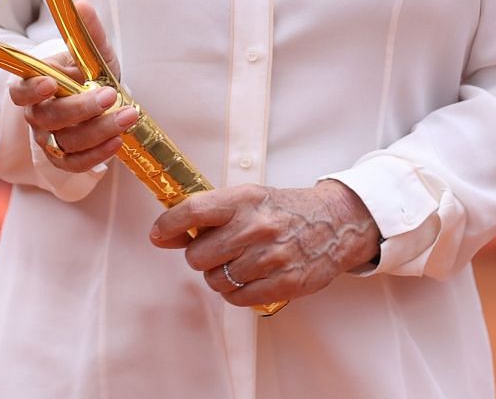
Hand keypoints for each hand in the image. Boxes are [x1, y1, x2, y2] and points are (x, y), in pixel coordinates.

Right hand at [8, 1, 135, 174]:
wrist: (100, 99)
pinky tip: (118, 140)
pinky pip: (76, 164)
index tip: (50, 83)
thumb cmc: (89, 73)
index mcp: (36, 84)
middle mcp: (37, 115)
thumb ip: (87, 31)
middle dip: (80, 108)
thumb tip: (81, 4)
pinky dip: (97, 155)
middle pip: (48, 117)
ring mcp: (49, 139)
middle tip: (110, 94)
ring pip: (66, 142)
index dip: (31, 90)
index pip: (20, 91)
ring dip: (99, 131)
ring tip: (128, 115)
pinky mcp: (64, 159)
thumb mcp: (91, 51)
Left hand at [150, 179, 380, 307]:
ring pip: (216, 281)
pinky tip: (249, 278)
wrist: (335, 223)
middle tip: (215, 251)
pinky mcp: (283, 283)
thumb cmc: (286, 210)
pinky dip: (237, 292)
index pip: (193, 211)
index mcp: (244, 200)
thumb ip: (212, 213)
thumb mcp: (250, 198)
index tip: (159, 235)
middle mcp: (256, 227)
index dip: (168, 225)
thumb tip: (169, 234)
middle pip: (198, 256)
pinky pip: (238, 298)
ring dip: (220, 276)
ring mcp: (270, 258)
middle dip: (200, 257)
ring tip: (238, 264)